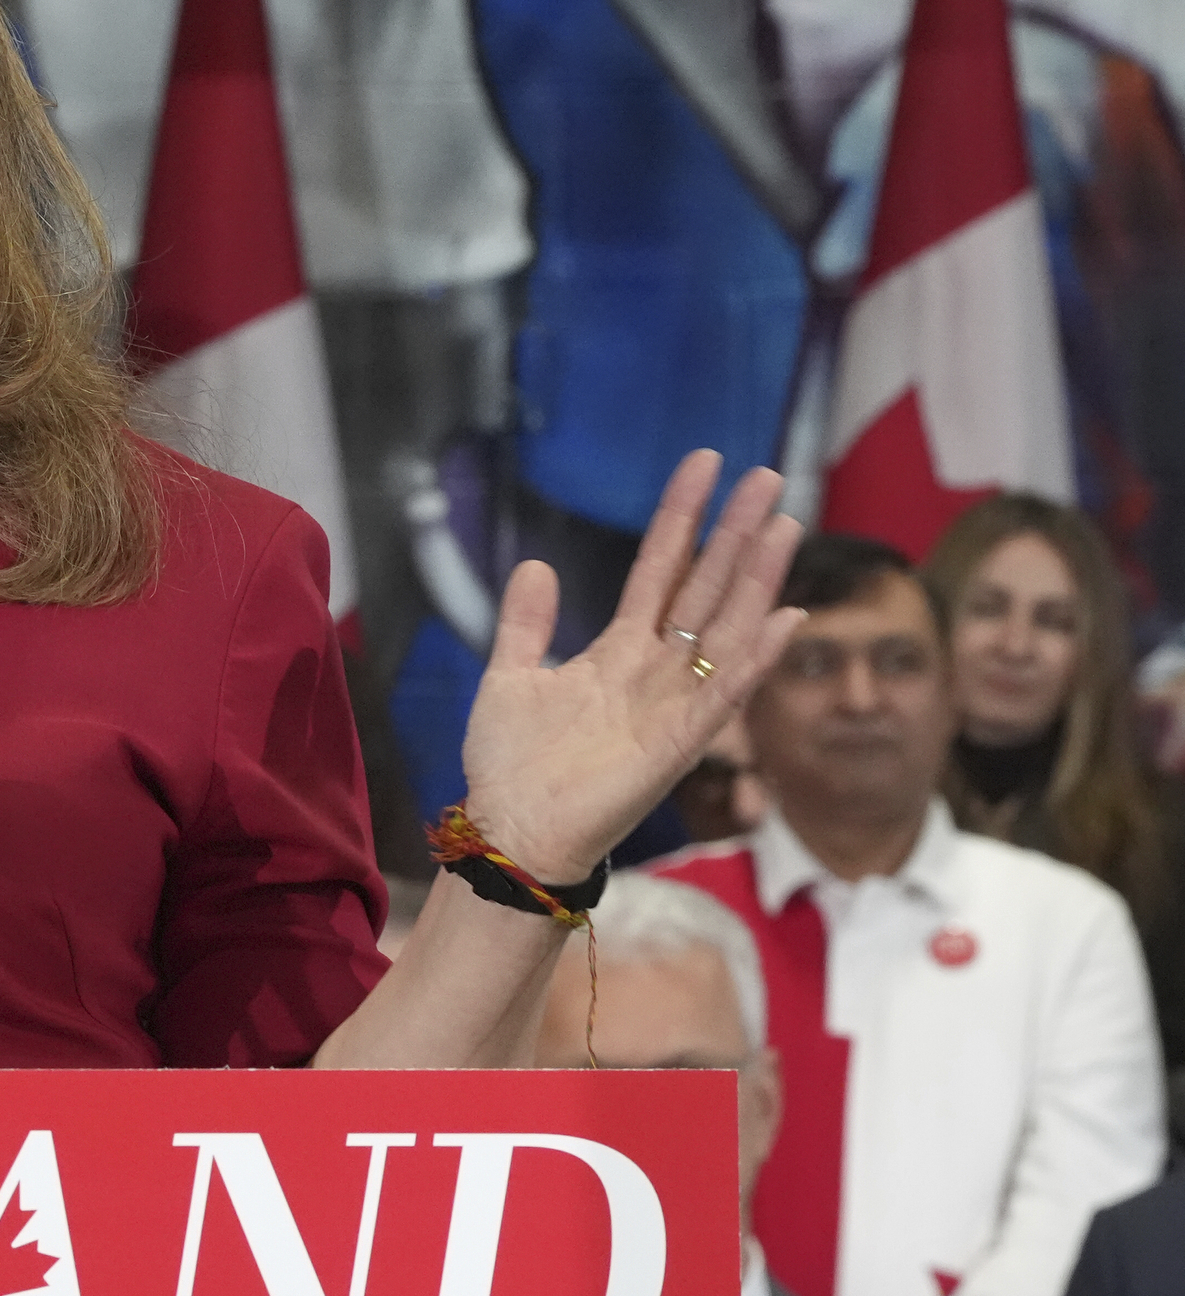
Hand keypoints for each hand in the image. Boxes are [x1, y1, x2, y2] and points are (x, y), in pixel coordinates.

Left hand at [458, 452, 803, 881]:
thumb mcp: (510, 676)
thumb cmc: (511, 766)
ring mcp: (672, 707)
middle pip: (706, 589)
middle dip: (734, 534)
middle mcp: (655, 673)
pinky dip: (755, 659)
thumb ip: (527, 623)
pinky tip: (785, 617)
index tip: (704, 464)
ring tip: (783, 526)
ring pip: (726, 631)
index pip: (660, 571)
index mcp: (618, 653)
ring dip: (756, 580)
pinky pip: (724, 697)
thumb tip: (536, 564)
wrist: (510, 831)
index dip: (682, 519)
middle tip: (767, 476)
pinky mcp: (677, 746)